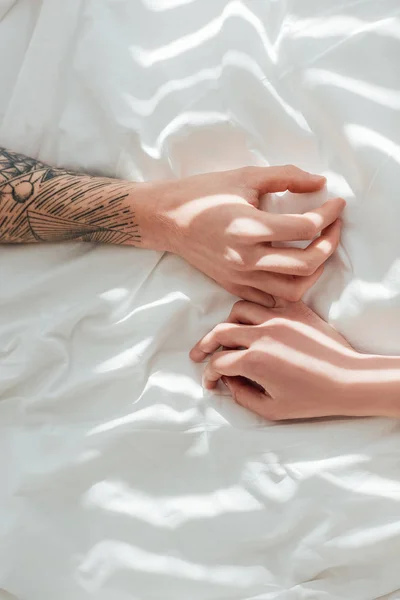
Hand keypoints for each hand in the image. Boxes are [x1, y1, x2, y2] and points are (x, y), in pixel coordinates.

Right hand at [142, 166, 344, 305]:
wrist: (168, 219)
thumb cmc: (204, 193)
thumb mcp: (245, 176)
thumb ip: (286, 177)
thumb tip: (321, 183)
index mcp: (248, 226)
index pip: (305, 227)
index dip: (329, 214)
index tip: (337, 203)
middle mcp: (245, 258)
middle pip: (306, 264)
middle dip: (330, 244)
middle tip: (334, 227)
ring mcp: (239, 277)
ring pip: (293, 290)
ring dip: (315, 271)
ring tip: (318, 251)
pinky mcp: (233, 286)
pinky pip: (271, 298)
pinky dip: (289, 286)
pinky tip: (292, 267)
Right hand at [190, 301, 371, 420]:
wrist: (349, 380)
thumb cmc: (312, 399)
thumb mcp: (272, 410)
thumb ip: (242, 397)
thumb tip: (229, 383)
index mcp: (254, 360)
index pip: (218, 363)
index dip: (209, 375)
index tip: (211, 382)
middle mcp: (262, 334)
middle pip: (220, 332)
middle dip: (205, 345)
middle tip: (198, 354)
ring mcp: (278, 318)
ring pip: (239, 309)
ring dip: (227, 323)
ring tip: (226, 335)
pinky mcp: (294, 310)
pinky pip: (266, 300)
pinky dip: (254, 307)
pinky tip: (253, 319)